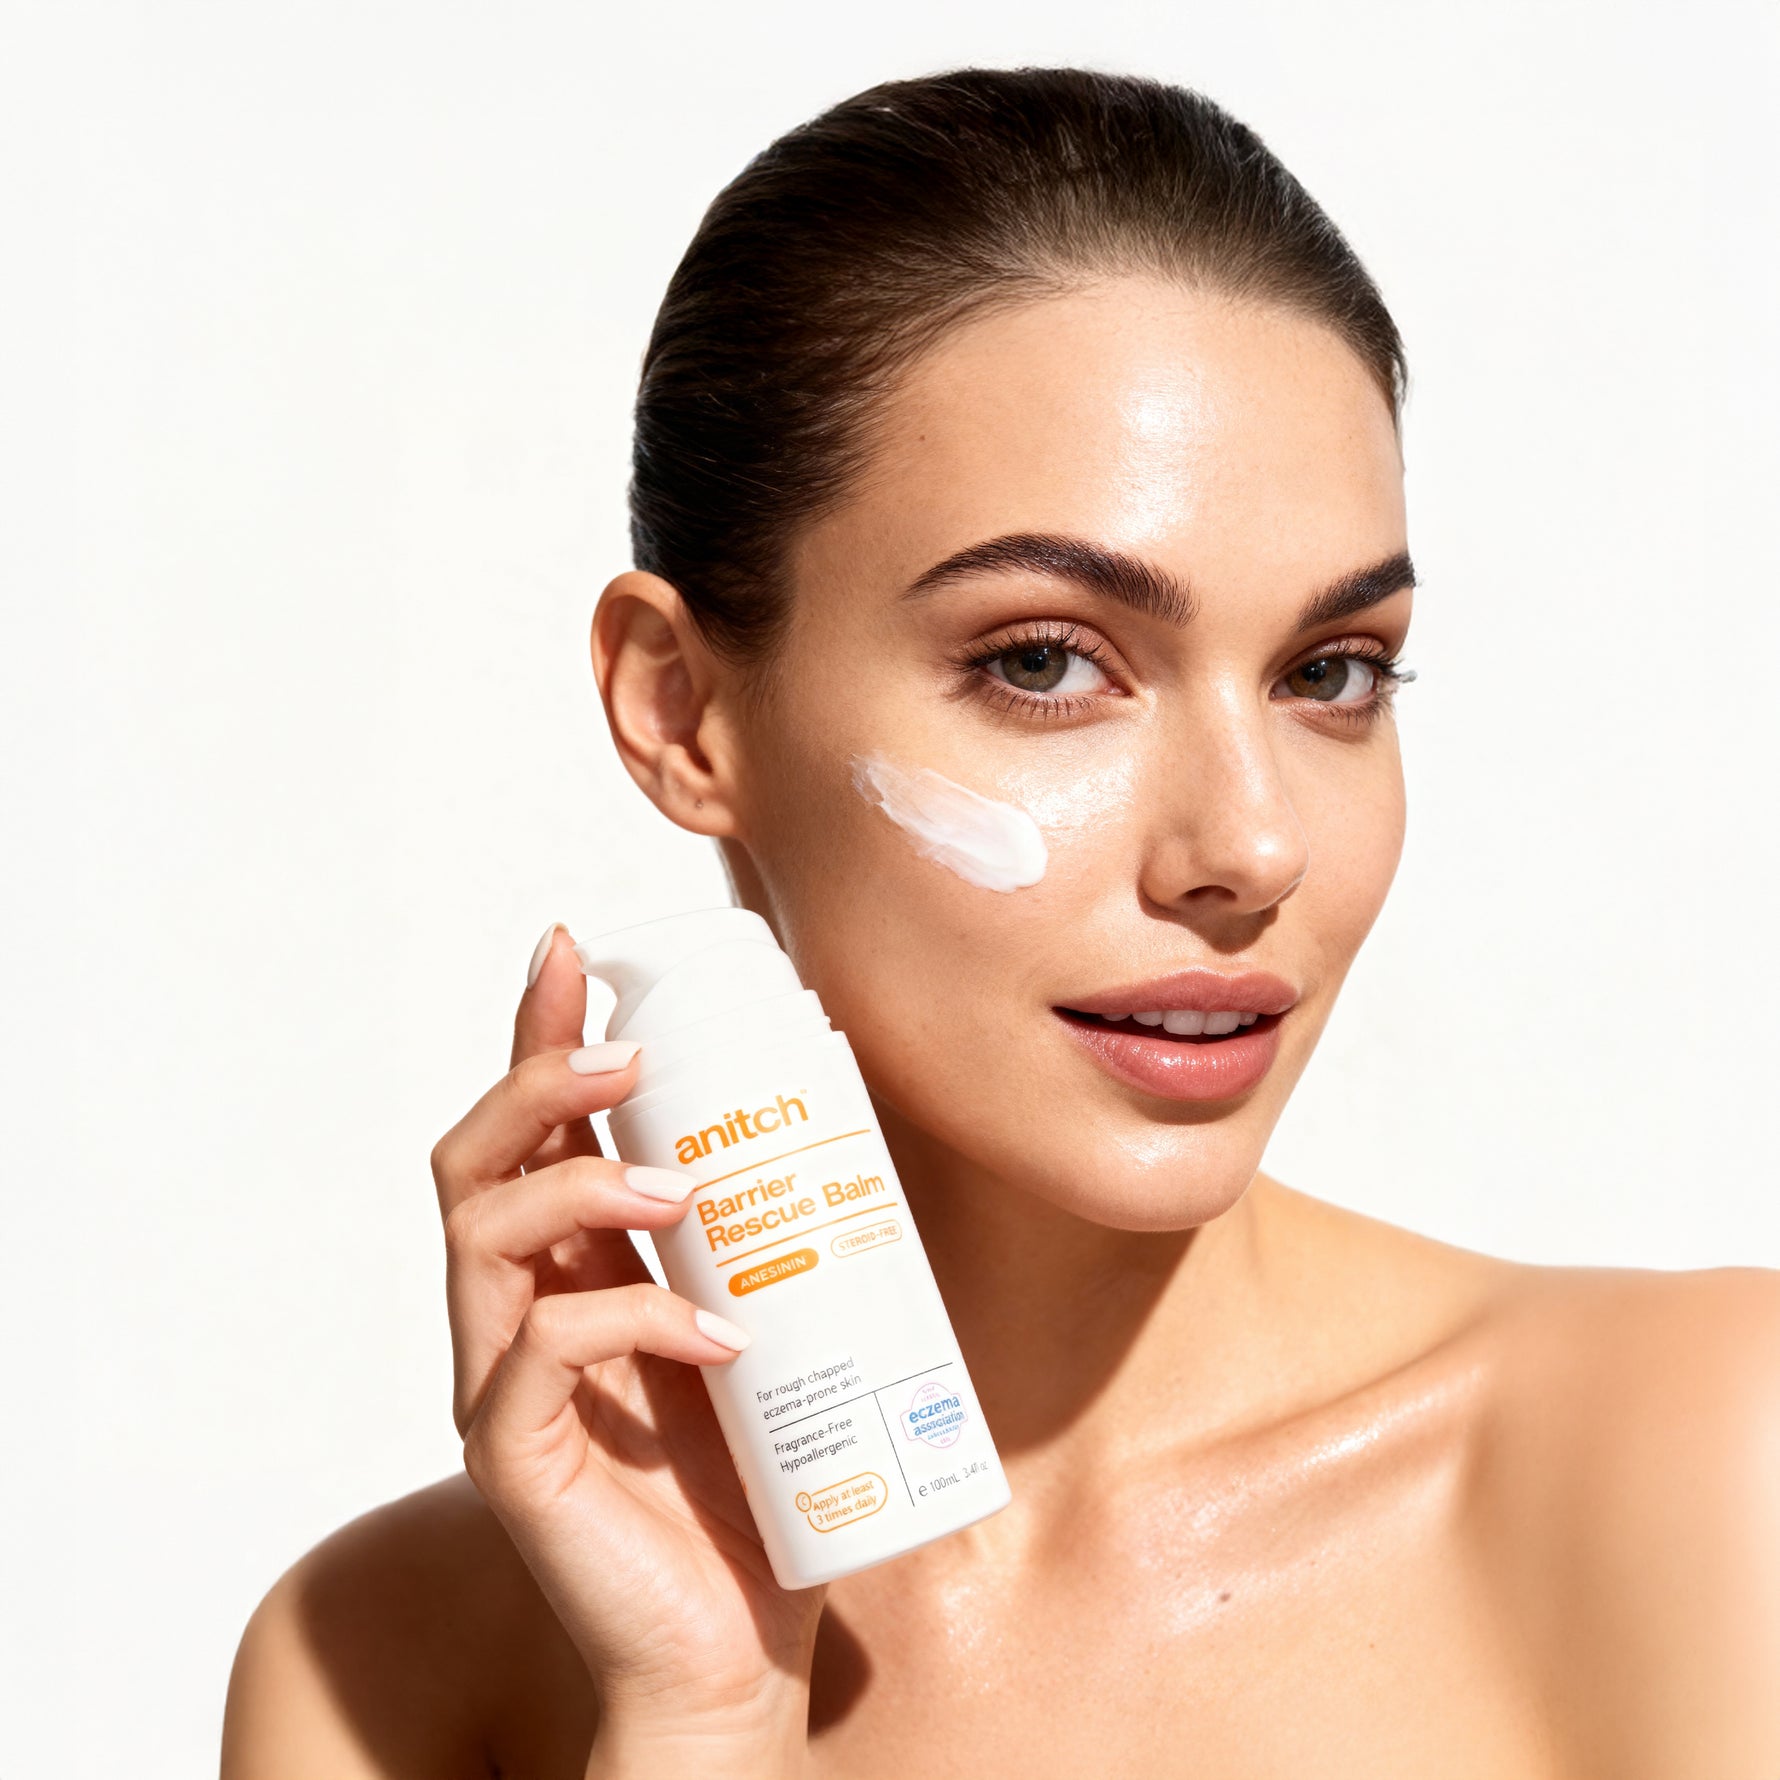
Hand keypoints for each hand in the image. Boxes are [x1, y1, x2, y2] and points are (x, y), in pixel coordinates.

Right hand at [431, 924, 823, 1768]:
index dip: (534, 1032)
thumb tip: (831, 1092)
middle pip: (470, 1161)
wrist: (735, 1644)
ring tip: (672, 1187)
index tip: (570, 945)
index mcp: (567, 1266)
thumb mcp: (756, 1312)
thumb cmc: (750, 1472)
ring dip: (575, 1186)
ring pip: (478, 1239)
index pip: (526, 1127)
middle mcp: (514, 1312)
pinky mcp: (515, 1460)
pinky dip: (629, 1321)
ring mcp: (501, 1385)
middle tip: (623, 1052)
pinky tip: (717, 1333)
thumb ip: (755, 1225)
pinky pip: (537, 1361)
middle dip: (534, 1081)